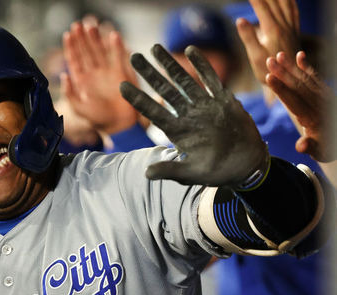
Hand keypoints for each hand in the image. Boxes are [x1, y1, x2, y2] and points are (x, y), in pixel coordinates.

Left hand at [61, 21, 138, 134]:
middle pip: (85, 51)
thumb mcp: (78, 107)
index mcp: (81, 81)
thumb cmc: (97, 118)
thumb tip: (64, 75)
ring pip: (99, 51)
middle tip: (78, 25)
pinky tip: (113, 35)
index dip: (70, 47)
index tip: (68, 34)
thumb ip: (70, 92)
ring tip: (91, 25)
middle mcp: (93, 74)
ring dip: (95, 38)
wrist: (118, 125)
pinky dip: (116, 46)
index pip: (74, 60)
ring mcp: (106, 72)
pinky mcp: (120, 73)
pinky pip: (118, 56)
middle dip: (81, 38)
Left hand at [120, 44, 268, 187]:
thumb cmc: (216, 171)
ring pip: (184, 81)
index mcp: (177, 131)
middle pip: (165, 90)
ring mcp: (205, 106)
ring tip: (155, 48)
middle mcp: (188, 115)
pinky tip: (191, 50)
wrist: (245, 166)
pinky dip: (202, 66)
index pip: (153, 111)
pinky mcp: (223, 101)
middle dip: (150, 73)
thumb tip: (146, 174)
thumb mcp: (190, 173)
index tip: (122, 86)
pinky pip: (211, 80)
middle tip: (133, 56)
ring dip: (171, 64)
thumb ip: (169, 170)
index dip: (138, 99)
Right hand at [236, 0, 299, 84]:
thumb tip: (239, 20)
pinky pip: (293, 9)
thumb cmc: (268, 70)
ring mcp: (291, 26)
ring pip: (285, 3)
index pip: (261, 6)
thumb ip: (248, 36)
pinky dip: (289, 0)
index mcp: (272, 30)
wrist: (288, 80)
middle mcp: (284, 25)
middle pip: (274, 1)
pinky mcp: (294, 30)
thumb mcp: (255, 56)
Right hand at [266, 51, 331, 161]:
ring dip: (291, 67)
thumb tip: (301, 145)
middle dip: (283, 72)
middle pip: (299, 86)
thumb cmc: (328, 148)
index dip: (281, 89)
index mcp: (313, 119)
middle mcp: (319, 104)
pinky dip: (308, 67)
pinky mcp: (326, 92)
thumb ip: (309, 147)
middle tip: (269, 60)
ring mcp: (324, 97)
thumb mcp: (320, 152)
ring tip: (278, 55)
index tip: (270, 78)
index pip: (294, 101)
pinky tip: (300, 55)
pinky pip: (316, 77)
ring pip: (306, 79)